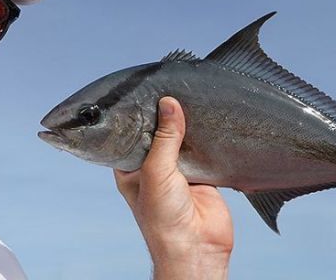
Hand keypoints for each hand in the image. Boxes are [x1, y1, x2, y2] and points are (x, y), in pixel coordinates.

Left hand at [114, 97, 232, 279]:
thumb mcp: (156, 172)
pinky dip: (206, 136)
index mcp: (130, 167)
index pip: (127, 133)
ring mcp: (177, 170)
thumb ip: (164, 137)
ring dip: (185, 123)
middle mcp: (151, 166)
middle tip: (168, 87)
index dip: (132, 114)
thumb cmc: (162, 219)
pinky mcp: (201, 173)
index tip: (139, 89)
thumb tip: (169, 104)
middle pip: (156, 132)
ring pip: (180, 138)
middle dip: (162, 114)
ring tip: (189, 96)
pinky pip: (202, 148)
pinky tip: (209, 119)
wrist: (197, 248)